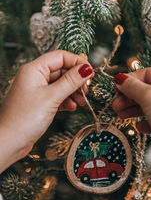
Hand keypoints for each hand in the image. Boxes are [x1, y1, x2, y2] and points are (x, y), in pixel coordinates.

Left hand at [0, 50, 93, 171]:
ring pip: (61, 85)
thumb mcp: (52, 97)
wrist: (10, 142)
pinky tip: (72, 107)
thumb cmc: (24, 119)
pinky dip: (67, 101)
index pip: (60, 57)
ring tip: (82, 101)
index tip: (90, 72)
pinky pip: (58, 96)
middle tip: (87, 90)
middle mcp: (35, 77)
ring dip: (73, 92)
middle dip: (76, 80)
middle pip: (62, 71)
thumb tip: (87, 69)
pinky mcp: (40, 103)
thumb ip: (71, 82)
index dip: (77, 62)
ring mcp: (37, 90)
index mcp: (34, 70)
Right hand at [112, 68, 150, 182]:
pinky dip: (146, 122)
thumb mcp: (148, 95)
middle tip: (115, 105)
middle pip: (147, 91)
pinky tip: (139, 126)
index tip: (116, 88)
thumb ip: (132, 87)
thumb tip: (120, 79)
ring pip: (150, 106)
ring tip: (120, 115)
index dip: (130, 80)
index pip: (147, 73)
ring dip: (134, 110)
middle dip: (129, 98)